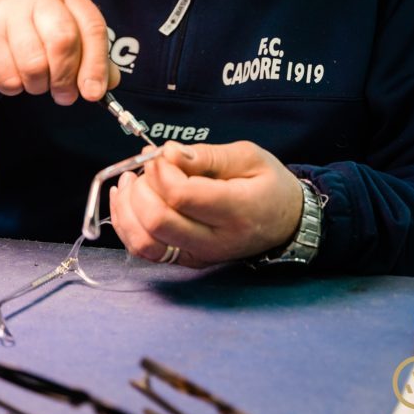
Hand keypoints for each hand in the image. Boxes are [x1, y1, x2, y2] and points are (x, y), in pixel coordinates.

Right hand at [0, 0, 119, 102]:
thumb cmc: (29, 29)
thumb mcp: (64, 34)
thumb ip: (91, 57)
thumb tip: (107, 83)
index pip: (92, 27)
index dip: (96, 64)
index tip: (94, 93)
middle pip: (63, 41)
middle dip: (66, 77)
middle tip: (64, 95)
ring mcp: (8, 9)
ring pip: (34, 63)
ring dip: (38, 85)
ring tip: (35, 81)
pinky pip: (7, 76)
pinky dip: (14, 87)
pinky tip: (12, 75)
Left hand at [109, 140, 303, 267]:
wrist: (287, 222)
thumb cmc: (268, 184)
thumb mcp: (248, 156)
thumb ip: (207, 155)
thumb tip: (167, 153)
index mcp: (236, 211)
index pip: (181, 197)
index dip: (161, 171)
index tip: (161, 154)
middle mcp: (215, 241)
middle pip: (157, 221)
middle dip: (141, 188)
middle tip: (148, 166)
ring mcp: (199, 255)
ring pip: (144, 241)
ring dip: (127, 208)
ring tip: (131, 180)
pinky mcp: (186, 260)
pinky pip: (144, 250)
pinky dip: (126, 224)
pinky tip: (126, 199)